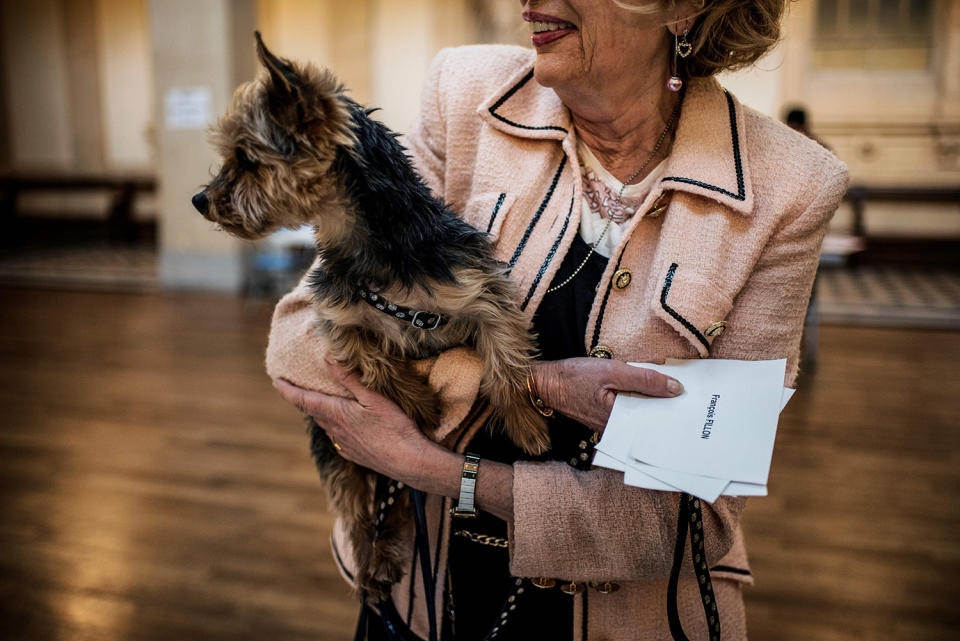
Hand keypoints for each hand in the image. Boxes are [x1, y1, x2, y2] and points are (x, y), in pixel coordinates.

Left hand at [273, 360, 432, 480]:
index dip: (288, 390)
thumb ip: (349, 379)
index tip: (276, 381)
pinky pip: (337, 437)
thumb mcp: (373, 397)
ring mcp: (343, 444)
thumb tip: (327, 359)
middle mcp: (334, 430)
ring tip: (318, 402)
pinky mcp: (353, 453)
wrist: (407, 461)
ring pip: (325, 425)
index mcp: (335, 414)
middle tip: (296, 388)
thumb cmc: (393, 427)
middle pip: (312, 412)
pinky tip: (342, 424)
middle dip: (303, 399)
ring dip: (319, 413)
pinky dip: (333, 426)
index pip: (303, 400)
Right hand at [533, 358, 682, 432]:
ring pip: (640, 414)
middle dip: (667, 408)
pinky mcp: (606, 417)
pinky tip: (650, 390)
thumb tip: (675, 388)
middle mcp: (616, 428)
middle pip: (649, 419)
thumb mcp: (612, 370)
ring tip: (673, 391)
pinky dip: (640, 401)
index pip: (654, 419)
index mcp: (618, 421)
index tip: (693, 403)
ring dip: (654, 403)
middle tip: (690, 398)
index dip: (673, 410)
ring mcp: (610, 424)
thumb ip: (644, 379)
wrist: (545, 383)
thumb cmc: (574, 376)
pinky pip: (630, 410)